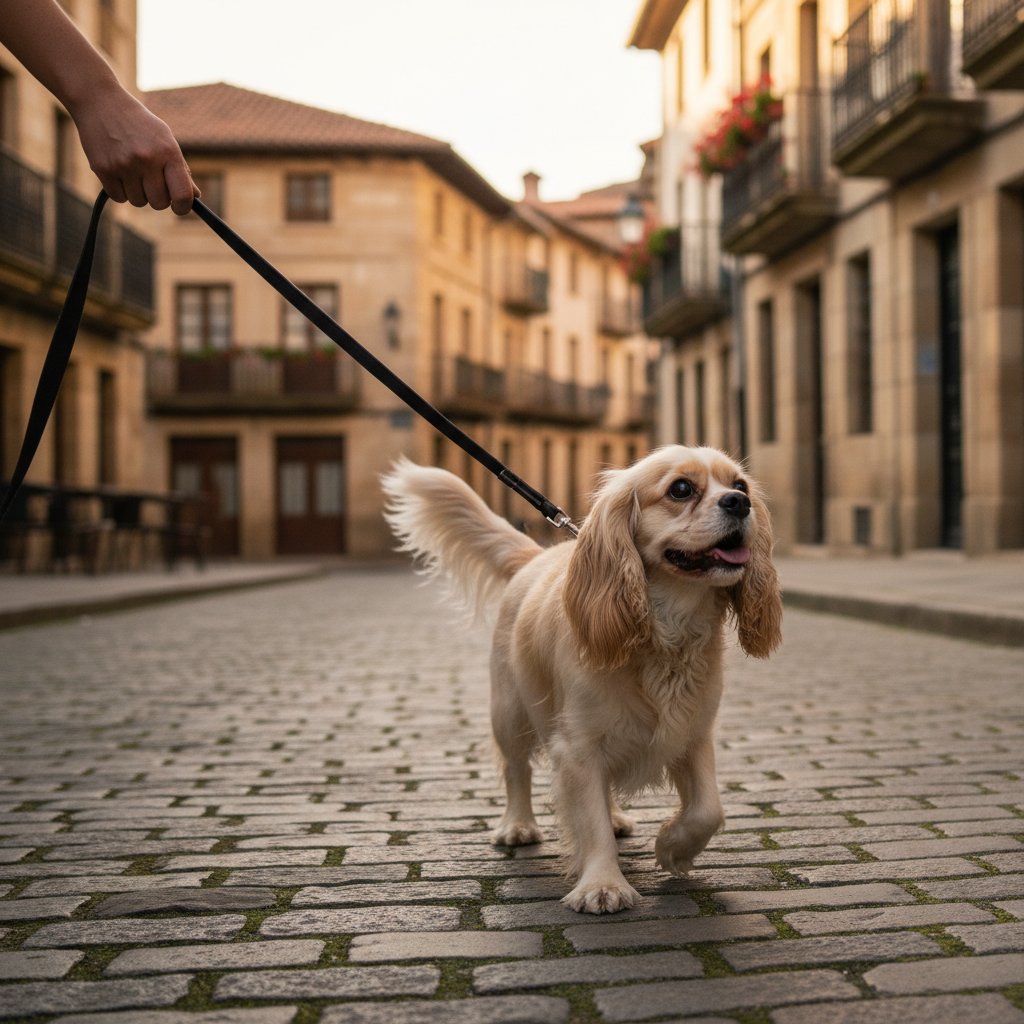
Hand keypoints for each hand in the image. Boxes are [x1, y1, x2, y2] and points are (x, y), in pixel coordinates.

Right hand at [70, 84, 198, 215]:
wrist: (99, 101)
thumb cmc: (138, 124)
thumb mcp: (165, 139)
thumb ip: (180, 169)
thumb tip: (195, 196)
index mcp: (167, 152)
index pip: (182, 195)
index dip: (183, 207)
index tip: (180, 207)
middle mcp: (147, 159)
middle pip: (159, 203)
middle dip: (158, 198)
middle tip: (152, 183)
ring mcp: (124, 165)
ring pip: (138, 202)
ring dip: (138, 193)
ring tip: (133, 172)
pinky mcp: (103, 169)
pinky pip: (119, 197)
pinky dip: (120, 191)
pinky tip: (119, 172)